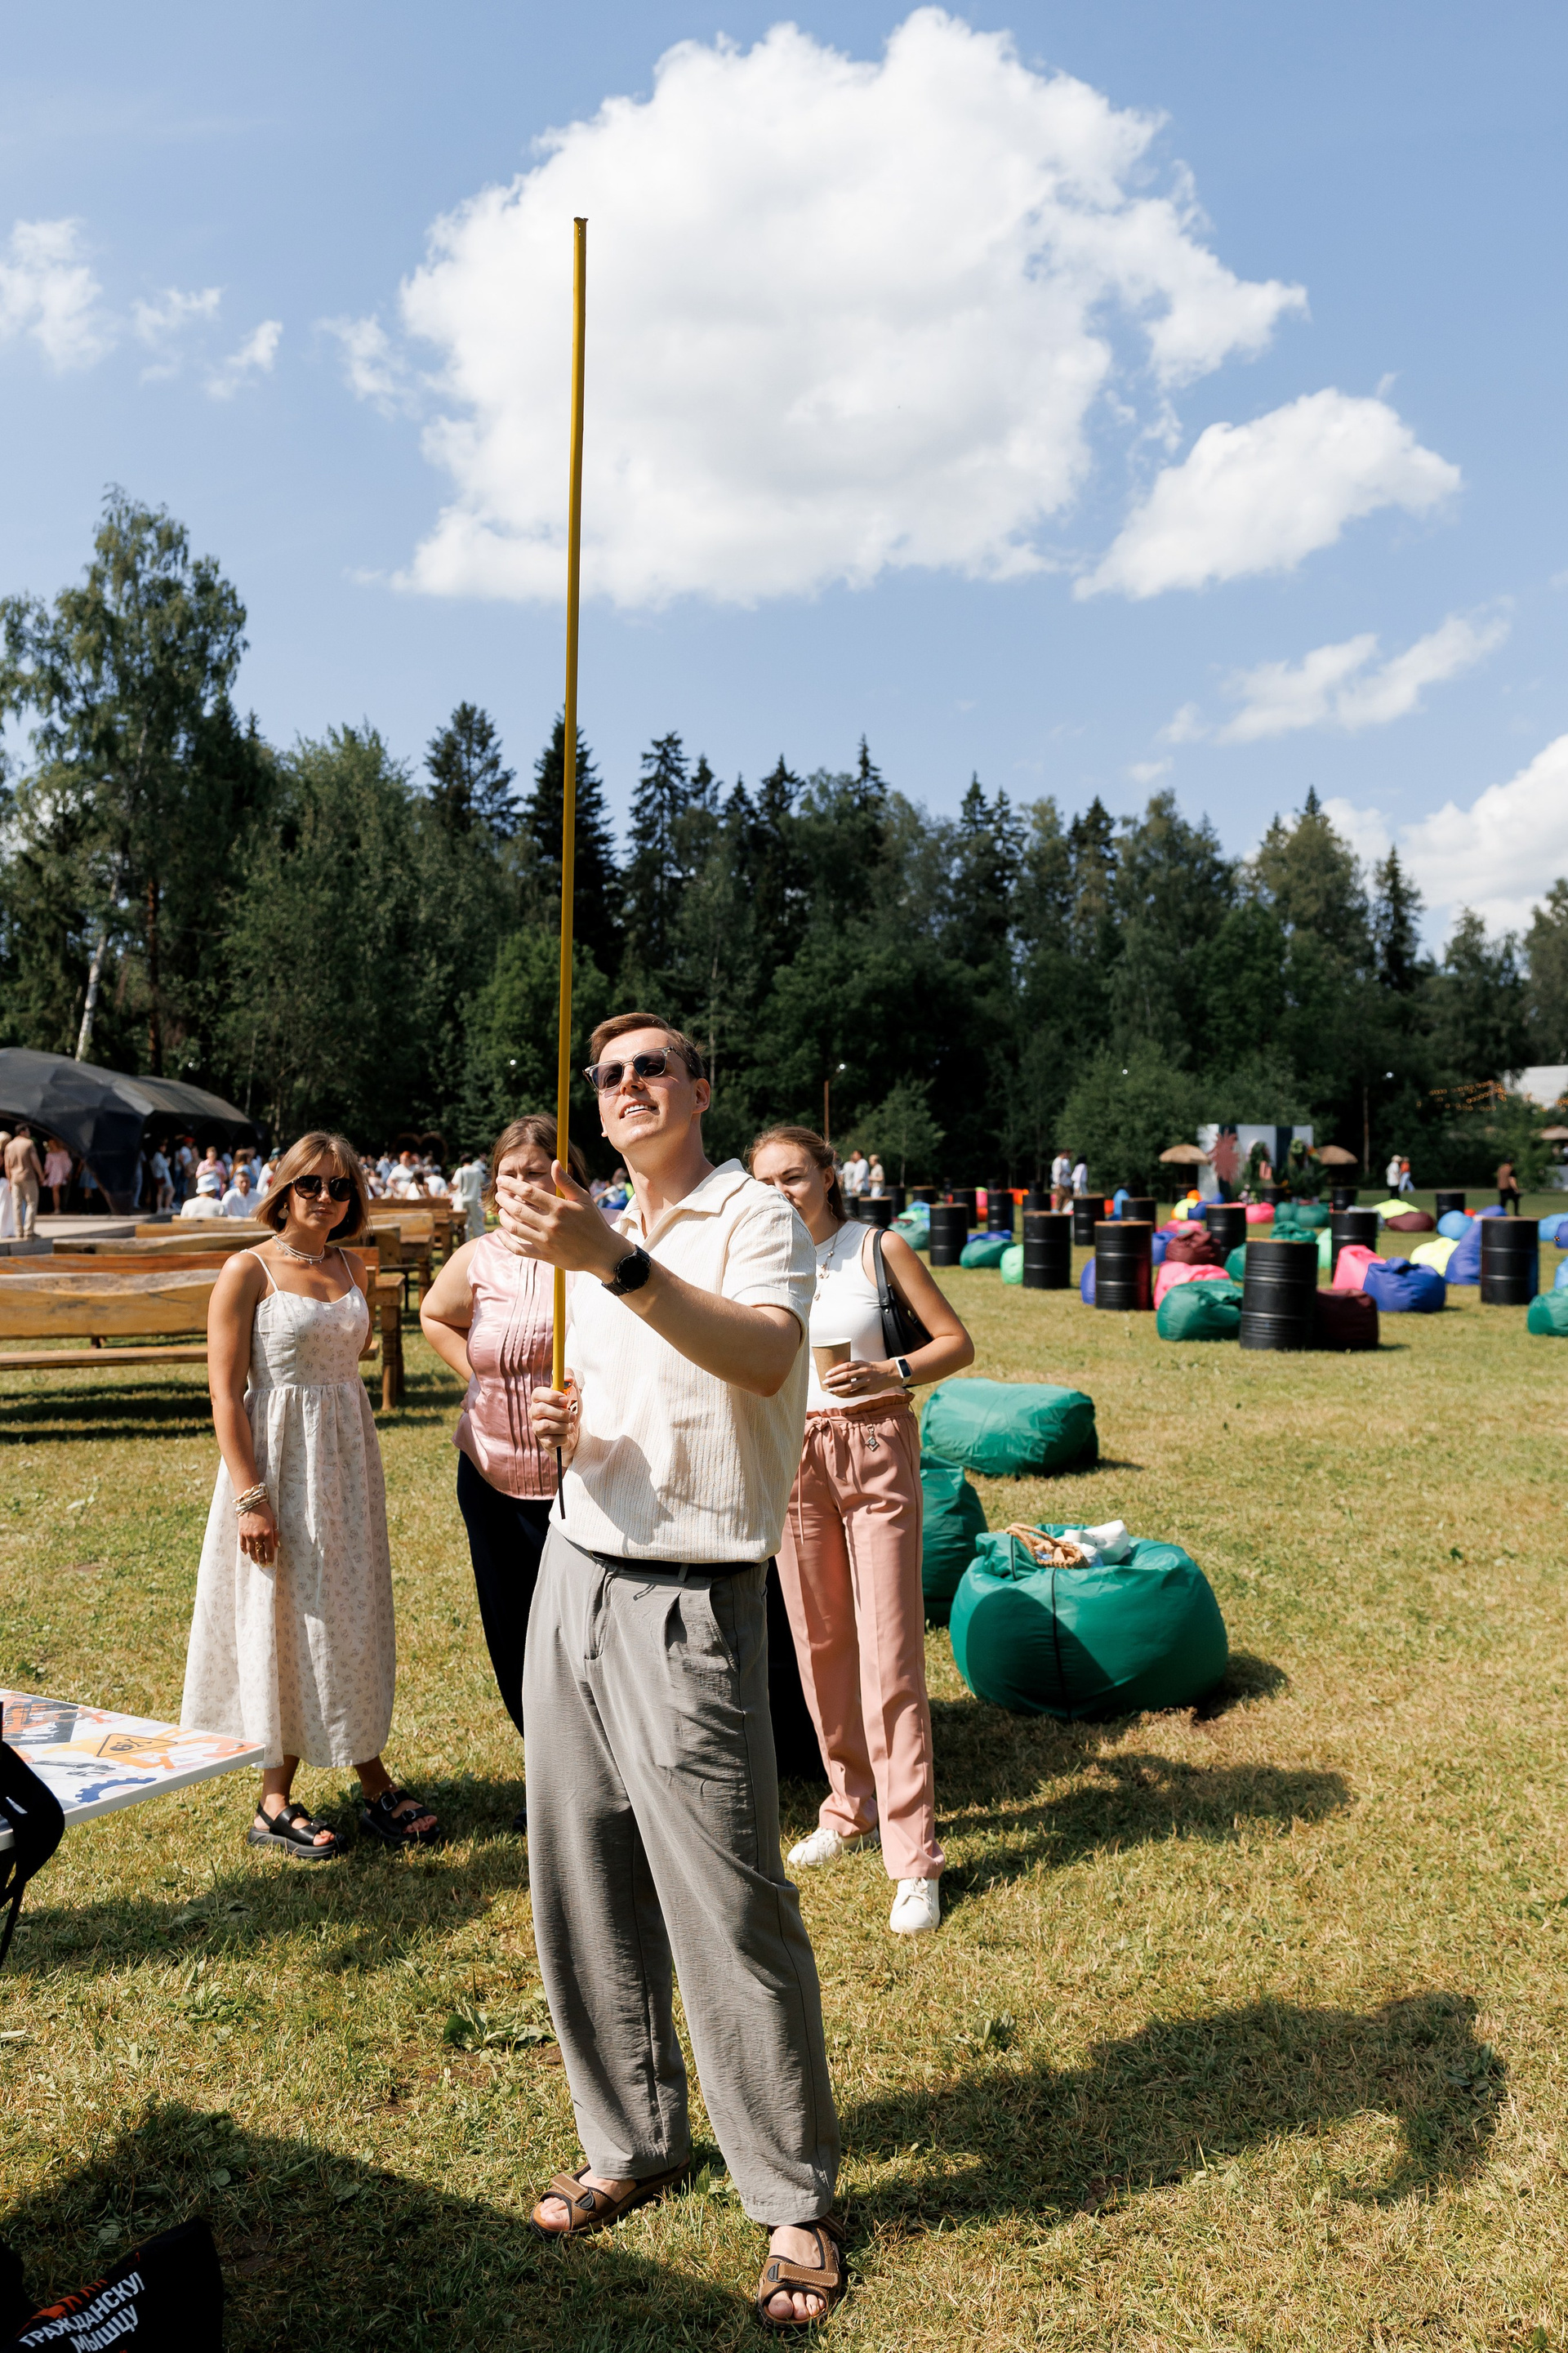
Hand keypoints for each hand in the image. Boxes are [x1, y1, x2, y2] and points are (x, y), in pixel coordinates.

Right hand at [239, 1502, 277, 1563]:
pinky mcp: (241, 1533)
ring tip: (256, 1561)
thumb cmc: (265, 1511)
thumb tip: (276, 1546)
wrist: (251, 1503)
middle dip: (262, 1559)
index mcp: (267, 1533)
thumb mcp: (273, 1521)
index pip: (269, 1550)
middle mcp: (258, 1536)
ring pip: (251, 1550)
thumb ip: (275, 1534)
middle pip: (259, 1552)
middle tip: (263, 1565)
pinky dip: (244, 1550)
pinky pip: (242, 1544)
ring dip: (253, 1557)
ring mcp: (248, 1535)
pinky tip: (246, 1553)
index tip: (270, 1563)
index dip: (270, 1558)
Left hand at [496, 1162, 622, 1278]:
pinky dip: (506, 1242)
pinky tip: (501, 1234)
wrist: (603, 1252)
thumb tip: (554, 1163)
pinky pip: (519, 1249)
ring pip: (514, 1228)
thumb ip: (566, 1181)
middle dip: (503, 1199)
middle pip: (517, 1209)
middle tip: (498, 1194)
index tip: (501, 1180)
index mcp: (559, 1207)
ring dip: (503, 1218)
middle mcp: (551, 1224)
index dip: (511, 1184)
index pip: (528, 1192)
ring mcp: (546, 1241)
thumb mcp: (583, 1198)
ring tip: (500, 1211)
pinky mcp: (545, 1256)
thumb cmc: (593, 1222)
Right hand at [530, 1376, 580, 1461]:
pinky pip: (551, 1440)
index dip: (551, 1395)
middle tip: (572, 1415)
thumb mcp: (573, 1393)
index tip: (565, 1399)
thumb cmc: (570, 1409)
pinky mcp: (543, 1441)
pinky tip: (566, 1435)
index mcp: (540, 1399)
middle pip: (540, 1409)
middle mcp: (534, 1412)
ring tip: (571, 1426)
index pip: (537, 1393)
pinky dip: (563, 1437)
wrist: (573, 1432)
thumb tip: (568, 1378)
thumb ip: (570, 1380)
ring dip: (564, 1426)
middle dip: (560, 1412)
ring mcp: (537, 1427)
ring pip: (546, 1425)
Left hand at [822, 1357, 897, 1396]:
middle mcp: (864, 1371)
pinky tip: (840, 1395)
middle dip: (834, 1380)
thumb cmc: (873, 1369)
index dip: (836, 1370)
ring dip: (838, 1389)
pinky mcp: (870, 1390)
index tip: (827, 1374)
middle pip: (846, 1376)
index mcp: (862, 1363)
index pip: (846, 1366)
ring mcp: (868, 1381)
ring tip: (830, 1391)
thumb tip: (837, 1374)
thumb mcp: (864, 1364)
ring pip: (850, 1386)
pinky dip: (846, 1395)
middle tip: (825, 1383)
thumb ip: (853, 1368)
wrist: (890, 1373)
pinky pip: (856, 1394)